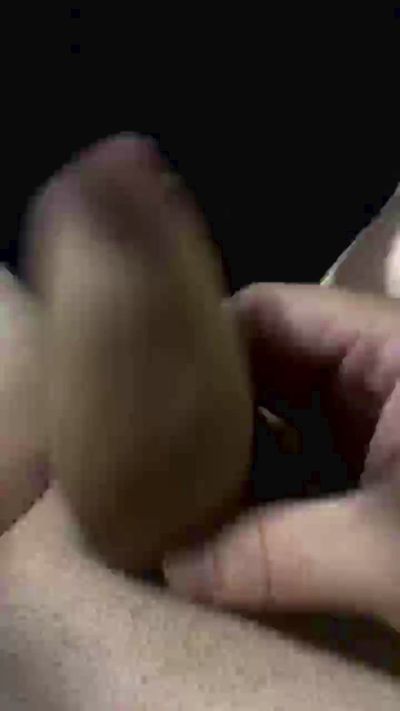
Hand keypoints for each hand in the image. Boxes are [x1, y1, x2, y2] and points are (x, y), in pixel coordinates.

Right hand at [166, 284, 399, 629]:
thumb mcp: (385, 550)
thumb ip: (275, 556)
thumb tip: (174, 568)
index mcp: (391, 348)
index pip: (272, 312)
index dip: (205, 344)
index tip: (150, 394)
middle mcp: (381, 367)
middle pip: (271, 361)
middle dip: (213, 408)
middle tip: (153, 450)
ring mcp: (379, 413)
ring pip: (286, 411)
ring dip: (237, 450)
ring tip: (179, 485)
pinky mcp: (381, 457)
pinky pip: (306, 452)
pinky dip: (268, 479)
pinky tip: (231, 511)